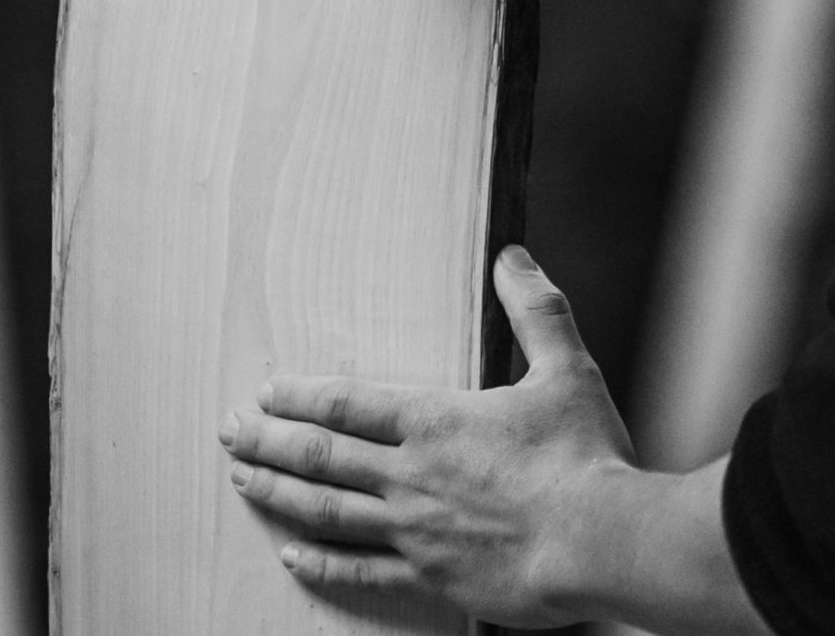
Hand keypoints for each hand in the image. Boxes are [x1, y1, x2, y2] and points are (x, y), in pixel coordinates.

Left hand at [218, 246, 635, 626]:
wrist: (605, 542)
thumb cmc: (586, 459)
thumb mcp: (566, 370)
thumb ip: (535, 311)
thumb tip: (513, 257)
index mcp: (434, 422)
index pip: (347, 403)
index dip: (299, 396)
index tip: (265, 392)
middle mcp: (411, 474)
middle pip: (321, 454)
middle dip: (269, 441)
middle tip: (229, 433)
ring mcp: (415, 530)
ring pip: (328, 510)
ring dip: (279, 494)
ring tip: (242, 482)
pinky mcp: (432, 577)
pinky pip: (363, 571)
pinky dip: (323, 564)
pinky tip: (292, 556)